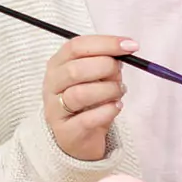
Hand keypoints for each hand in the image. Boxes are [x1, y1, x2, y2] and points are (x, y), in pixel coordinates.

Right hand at [44, 35, 134, 160]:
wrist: (79, 138)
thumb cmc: (89, 101)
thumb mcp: (97, 77)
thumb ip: (107, 63)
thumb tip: (124, 51)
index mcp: (58, 64)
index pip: (76, 46)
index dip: (105, 43)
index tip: (130, 46)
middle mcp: (52, 85)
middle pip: (75, 69)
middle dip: (106, 68)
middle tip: (120, 75)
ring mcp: (55, 109)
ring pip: (80, 94)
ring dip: (108, 91)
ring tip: (119, 92)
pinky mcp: (66, 132)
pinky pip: (87, 119)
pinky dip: (107, 111)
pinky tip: (116, 107)